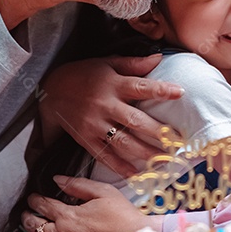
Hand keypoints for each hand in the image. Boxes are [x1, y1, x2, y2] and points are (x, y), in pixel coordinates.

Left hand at [13, 176, 158, 231]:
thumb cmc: (124, 218)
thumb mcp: (104, 192)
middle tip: (26, 215)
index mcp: (68, 216)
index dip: (36, 200)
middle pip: (34, 226)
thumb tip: (58, 179)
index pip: (44, 205)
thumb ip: (78, 184)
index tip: (34, 198)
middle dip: (27, 218)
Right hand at [37, 56, 181, 176]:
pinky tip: (136, 173)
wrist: (49, 90)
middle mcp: (105, 105)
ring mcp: (95, 124)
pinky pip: (104, 155)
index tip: (180, 92)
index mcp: (113, 84)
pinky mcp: (85, 139)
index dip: (160, 90)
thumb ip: (133, 63)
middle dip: (158, 132)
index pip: (141, 87)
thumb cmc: (84, 74)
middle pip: (134, 121)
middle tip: (178, 142)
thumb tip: (159, 58)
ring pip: (123, 142)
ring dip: (145, 153)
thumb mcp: (107, 63)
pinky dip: (119, 166)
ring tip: (165, 161)